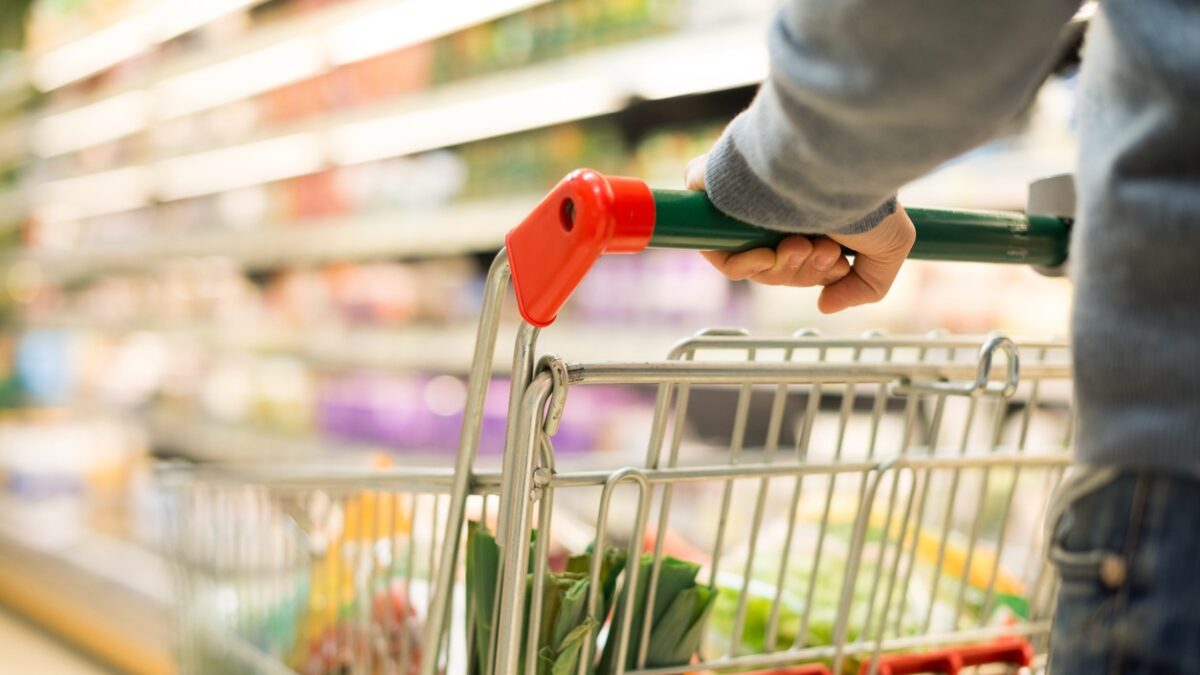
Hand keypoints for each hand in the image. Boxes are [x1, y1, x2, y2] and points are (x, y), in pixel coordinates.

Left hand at [686, 154, 914, 312]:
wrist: (835, 159)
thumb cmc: (864, 195)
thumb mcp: (889, 247)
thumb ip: (866, 286)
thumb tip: (825, 304)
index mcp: (811, 212)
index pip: (800, 261)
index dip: (815, 274)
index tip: (837, 264)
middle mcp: (778, 206)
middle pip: (776, 268)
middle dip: (803, 272)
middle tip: (823, 251)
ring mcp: (747, 203)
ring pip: (751, 264)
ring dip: (780, 268)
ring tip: (803, 245)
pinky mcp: (715, 195)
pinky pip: (717, 249)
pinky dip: (742, 264)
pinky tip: (767, 256)